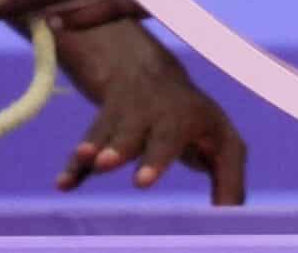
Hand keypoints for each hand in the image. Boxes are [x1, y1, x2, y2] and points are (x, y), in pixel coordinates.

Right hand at [60, 51, 246, 203]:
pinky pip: (86, 148)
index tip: (139, 182)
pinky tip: (64, 185)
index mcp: (186, 118)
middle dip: (120, 147)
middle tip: (107, 164)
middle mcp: (152, 114)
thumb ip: (230, 182)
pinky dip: (74, 167)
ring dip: (92, 149)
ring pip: (106, 133)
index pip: (172, 137)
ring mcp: (123, 118)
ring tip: (85, 160)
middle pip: (134, 132)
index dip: (156, 158)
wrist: (149, 75)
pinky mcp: (101, 129)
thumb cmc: (197, 123)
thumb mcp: (223, 144)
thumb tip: (234, 222)